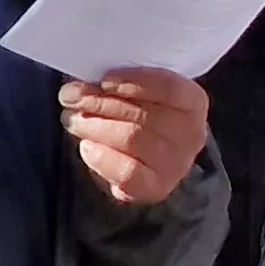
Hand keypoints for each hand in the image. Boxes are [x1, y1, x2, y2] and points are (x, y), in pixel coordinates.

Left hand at [64, 69, 211, 206]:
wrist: (145, 160)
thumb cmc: (136, 116)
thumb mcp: (136, 93)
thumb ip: (119, 82)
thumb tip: (84, 77)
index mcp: (193, 104)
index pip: (170, 89)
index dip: (135, 82)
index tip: (104, 79)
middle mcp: (192, 134)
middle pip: (143, 115)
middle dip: (100, 103)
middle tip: (71, 96)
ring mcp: (176, 164)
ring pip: (131, 139)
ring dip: (94, 127)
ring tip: (73, 119)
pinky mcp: (156, 187)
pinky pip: (127, 172)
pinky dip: (102, 158)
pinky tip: (87, 147)